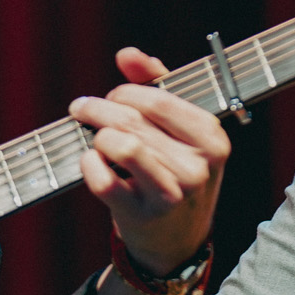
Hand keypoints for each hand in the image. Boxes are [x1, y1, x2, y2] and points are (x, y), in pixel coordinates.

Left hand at [71, 47, 230, 294]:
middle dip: (98, 109)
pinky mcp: (141, 214)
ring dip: (96, 136)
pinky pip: (102, 179)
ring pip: (119, 145)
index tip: (111, 97)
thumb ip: (156, 84)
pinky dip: (88, 165)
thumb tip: (128, 54)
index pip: (157, 100)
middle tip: (82, 109)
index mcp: (212, 139)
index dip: (124, 93)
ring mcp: (171, 193)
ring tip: (94, 139)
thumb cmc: (175, 172)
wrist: (175, 240)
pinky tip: (91, 162)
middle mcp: (197, 167)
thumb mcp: (178, 129)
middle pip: (131, 120)